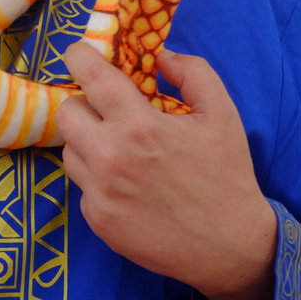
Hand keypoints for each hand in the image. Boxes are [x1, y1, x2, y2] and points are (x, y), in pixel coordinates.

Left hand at [56, 41, 276, 299]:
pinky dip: (98, 177)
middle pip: (68, 112)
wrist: (231, 247)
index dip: (79, 57)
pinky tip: (127, 183)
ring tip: (120, 148)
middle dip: (85, 103)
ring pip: (70, 149)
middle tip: (107, 109)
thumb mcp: (222, 113)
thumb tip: (160, 55)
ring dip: (88, 141)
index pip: (91, 78)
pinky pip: (82, 185)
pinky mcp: (97, 220)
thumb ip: (192, 72)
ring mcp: (100, 192)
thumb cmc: (228, 175)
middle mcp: (111, 157)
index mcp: (141, 126)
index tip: (78, 53)